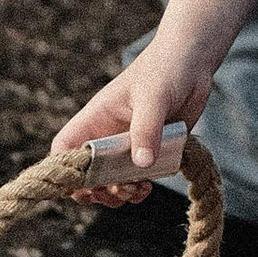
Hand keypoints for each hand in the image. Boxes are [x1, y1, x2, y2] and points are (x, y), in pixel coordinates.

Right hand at [51, 30, 216, 190]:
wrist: (193, 63)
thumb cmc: (165, 70)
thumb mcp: (153, 97)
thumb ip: (146, 129)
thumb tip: (141, 165)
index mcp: (96, 120)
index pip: (65, 150)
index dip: (64, 172)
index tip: (82, 186)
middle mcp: (108, 136)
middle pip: (86, 176)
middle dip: (96, 190)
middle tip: (116, 191)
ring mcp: (129, 146)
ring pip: (111, 182)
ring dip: (119, 193)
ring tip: (137, 190)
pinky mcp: (150, 151)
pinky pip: (137, 179)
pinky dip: (138, 190)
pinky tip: (148, 186)